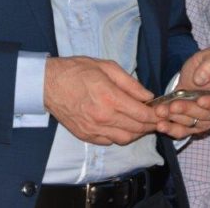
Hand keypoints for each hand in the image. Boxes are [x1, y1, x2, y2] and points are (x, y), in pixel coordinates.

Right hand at [44, 56, 158, 145]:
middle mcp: (104, 117)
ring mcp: (94, 129)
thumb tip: (148, 96)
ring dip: (137, 132)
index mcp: (110, 98)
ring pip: (125, 139)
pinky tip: (122, 125)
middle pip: (137, 129)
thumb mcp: (106, 67)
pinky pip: (110, 142)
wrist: (47, 84)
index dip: (156, 115)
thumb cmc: (76, 70)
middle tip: (156, 117)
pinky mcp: (86, 136)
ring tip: (140, 122)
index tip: (162, 111)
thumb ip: (130, 83)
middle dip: (151, 124)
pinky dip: (120, 136)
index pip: (142, 114)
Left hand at [153, 48, 209, 138]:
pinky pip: (181, 132)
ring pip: (191, 124)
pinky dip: (170, 130)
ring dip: (175, 119)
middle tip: (173, 105)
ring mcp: (203, 122)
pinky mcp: (190, 128)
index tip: (200, 100)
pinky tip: (160, 125)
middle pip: (203, 116)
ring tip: (161, 111)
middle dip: (187, 110)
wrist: (190, 77)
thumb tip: (200, 80)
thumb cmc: (202, 66)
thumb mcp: (208, 57)